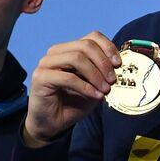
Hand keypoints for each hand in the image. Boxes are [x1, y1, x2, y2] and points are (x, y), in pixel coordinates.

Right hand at [24, 32, 119, 146]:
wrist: (52, 123)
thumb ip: (103, 73)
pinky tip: (95, 95)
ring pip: (76, 58)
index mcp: (70, 49)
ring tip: (105, 89)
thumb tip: (119, 66)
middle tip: (112, 80)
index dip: (108, 47)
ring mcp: (46, 64)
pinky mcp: (40, 78)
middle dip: (103, 62)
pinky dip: (86, 87)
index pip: (92, 37)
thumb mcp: (95, 85)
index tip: (118, 63)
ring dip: (95, 74)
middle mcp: (56, 53)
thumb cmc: (73, 102)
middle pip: (85, 45)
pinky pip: (68, 77)